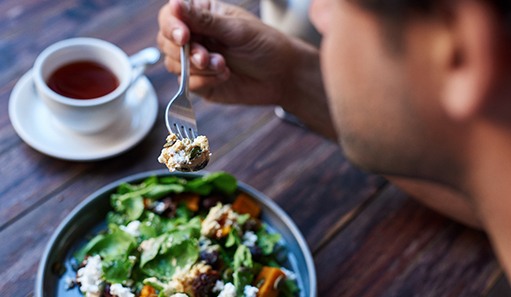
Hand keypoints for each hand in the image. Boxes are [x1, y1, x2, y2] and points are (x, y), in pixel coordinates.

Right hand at [157, 0, 296, 105]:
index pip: (170, 16)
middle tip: (206, 56)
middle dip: (185, 51)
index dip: (172, 26)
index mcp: (202, 16)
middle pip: (166, 42)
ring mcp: (195, 61)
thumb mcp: (236, 29)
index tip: (184, 36)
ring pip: (174, 64)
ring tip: (223, 65)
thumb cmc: (265, 45)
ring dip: (197, 67)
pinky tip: (224, 76)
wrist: (282, 76)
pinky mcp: (200, 83)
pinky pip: (187, 84)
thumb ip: (204, 20)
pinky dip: (203, 81)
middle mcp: (195, 37)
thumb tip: (175, 4)